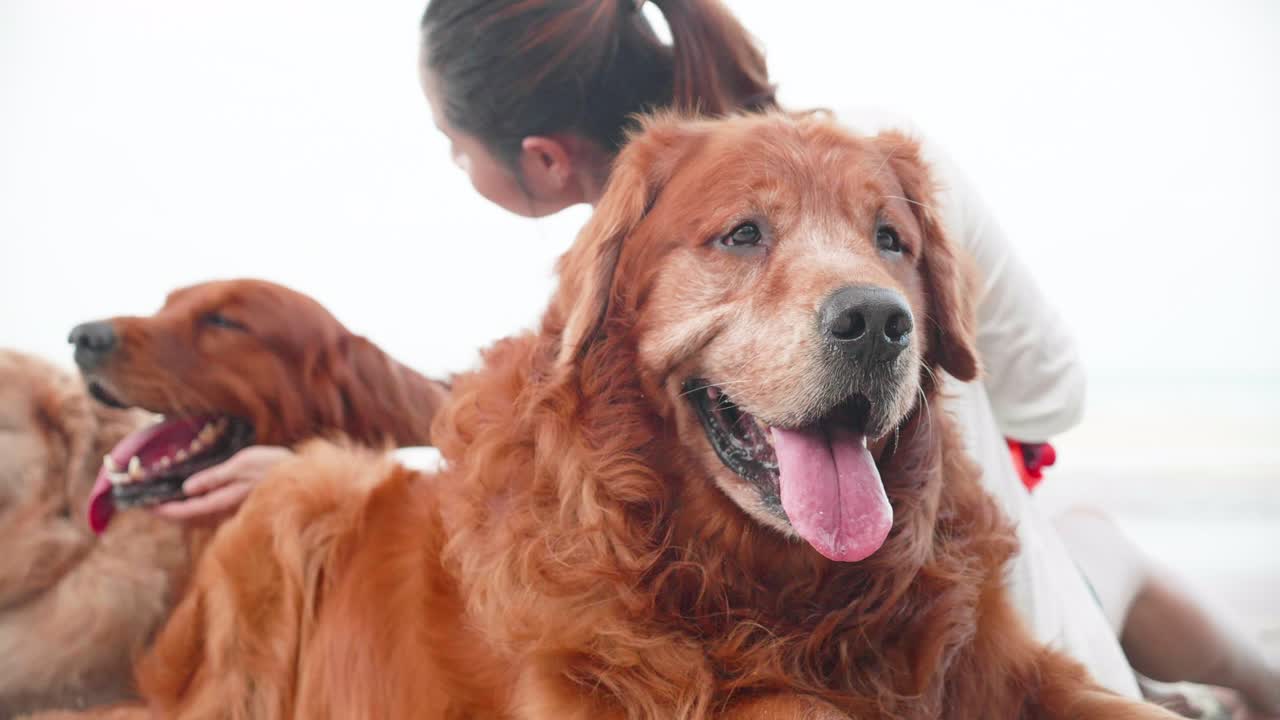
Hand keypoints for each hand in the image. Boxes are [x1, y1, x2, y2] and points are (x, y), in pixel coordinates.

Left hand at [151, 445, 292, 525]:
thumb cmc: (275, 466)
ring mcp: (234, 512)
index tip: (146, 507)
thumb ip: (216, 477)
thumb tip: (187, 489)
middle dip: (169, 512)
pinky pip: (210, 513)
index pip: (188, 511)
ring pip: (200, 518)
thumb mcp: (244, 463)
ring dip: (181, 511)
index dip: (166, 510)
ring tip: (163, 502)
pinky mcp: (239, 509)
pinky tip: (190, 501)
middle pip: (191, 519)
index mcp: (226, 500)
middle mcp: (228, 512)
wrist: (304, 478)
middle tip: (147, 503)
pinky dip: (196, 508)